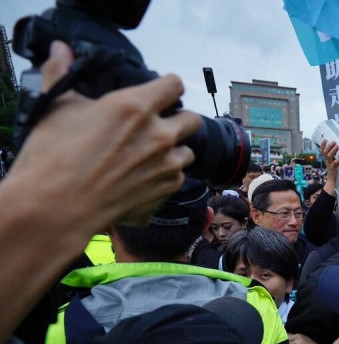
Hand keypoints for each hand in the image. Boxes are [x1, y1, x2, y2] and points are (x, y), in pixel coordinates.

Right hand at [12, 41, 201, 229]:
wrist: (56, 207)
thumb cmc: (54, 156)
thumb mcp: (56, 107)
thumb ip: (62, 75)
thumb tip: (60, 50)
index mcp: (137, 107)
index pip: (174, 85)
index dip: (168, 87)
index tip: (161, 92)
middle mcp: (160, 135)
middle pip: (192, 120)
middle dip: (179, 120)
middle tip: (158, 126)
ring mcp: (166, 166)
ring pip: (187, 153)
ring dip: (173, 152)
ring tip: (149, 156)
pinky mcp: (165, 192)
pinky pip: (177, 180)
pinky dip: (164, 179)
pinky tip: (143, 180)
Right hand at [320, 139, 338, 196]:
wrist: (332, 181)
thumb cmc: (333, 171)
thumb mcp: (333, 163)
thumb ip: (335, 158)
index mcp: (326, 159)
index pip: (322, 151)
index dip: (322, 145)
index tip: (324, 139)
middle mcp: (327, 161)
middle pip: (325, 152)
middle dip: (329, 146)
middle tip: (334, 142)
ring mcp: (329, 164)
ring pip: (329, 156)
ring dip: (333, 150)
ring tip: (337, 146)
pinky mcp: (333, 168)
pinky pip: (335, 163)